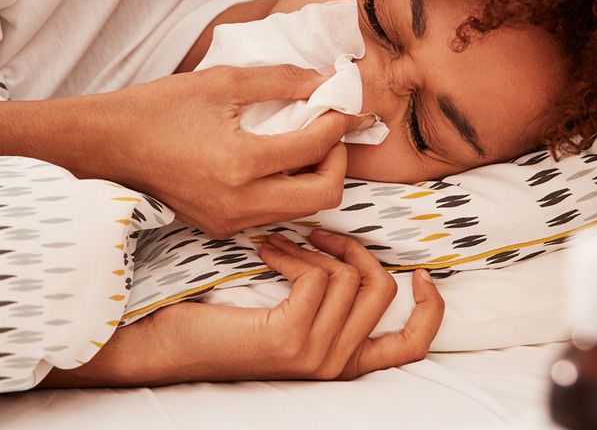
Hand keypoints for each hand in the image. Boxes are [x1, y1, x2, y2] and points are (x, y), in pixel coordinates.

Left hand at [40, 230, 444, 387]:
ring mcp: (315, 355)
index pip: (411, 346)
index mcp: (343, 361)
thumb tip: (354, 246)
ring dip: (314, 246)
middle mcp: (335, 364)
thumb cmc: (219, 321)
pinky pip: (318, 277)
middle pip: (380, 290)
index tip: (418, 270)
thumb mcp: (288, 311)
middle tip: (321, 232)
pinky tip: (266, 249)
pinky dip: (294, 253)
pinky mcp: (290, 338)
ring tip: (280, 240)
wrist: (167, 344)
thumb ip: (325, 296)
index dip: (429, 308)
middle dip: (355, 247)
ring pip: (348, 277)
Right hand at [103, 65, 374, 237]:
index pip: (316, 148)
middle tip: (330, 132)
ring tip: (305, 144)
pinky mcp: (219, 227)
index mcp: (241, 164)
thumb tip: (325, 80)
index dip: (339, 122)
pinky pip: (273, 214)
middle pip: (324, 197)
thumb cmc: (159, 107)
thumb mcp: (223, 81)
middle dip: (337, 161)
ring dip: (315, 178)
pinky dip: (287, 190)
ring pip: (302, 211)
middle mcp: (239, 203)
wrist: (108, 143)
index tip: (343, 105)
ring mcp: (229, 222)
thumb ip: (282, 80)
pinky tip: (276, 162)